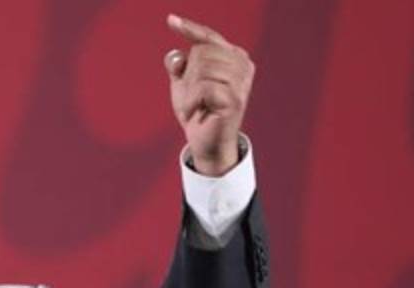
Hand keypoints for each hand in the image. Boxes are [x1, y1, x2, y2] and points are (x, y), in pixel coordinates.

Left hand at [164, 14, 254, 175]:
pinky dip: (190, 101)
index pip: (209, 37)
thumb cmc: (196, 110)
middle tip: (192, 97)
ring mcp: (242, 81)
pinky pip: (202, 88)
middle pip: (201, 53)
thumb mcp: (183, 84)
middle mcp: (242, 64)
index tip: (170, 20)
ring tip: (194, 105)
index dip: (190, 29)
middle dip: (187, 76)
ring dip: (188, 91)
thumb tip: (176, 55)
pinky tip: (195, 112)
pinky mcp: (235, 99)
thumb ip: (179, 65)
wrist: (204, 142)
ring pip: (201, 69)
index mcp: (233, 56)